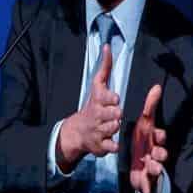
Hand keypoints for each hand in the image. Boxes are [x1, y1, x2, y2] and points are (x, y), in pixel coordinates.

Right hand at [55, 42, 123, 170]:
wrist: (77, 131)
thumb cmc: (93, 106)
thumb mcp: (97, 87)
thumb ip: (105, 68)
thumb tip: (107, 46)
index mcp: (98, 102)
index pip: (105, 98)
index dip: (111, 99)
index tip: (115, 99)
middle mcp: (97, 116)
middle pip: (111, 114)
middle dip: (114, 114)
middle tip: (115, 115)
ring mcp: (98, 131)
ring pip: (111, 128)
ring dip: (114, 128)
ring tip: (112, 126)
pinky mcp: (100, 145)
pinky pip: (109, 146)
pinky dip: (112, 146)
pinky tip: (112, 143)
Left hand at [127, 83, 168, 192]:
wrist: (137, 165)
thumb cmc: (142, 142)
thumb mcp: (144, 124)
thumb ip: (150, 107)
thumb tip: (157, 86)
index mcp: (154, 140)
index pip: (160, 136)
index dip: (160, 136)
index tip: (158, 135)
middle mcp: (155, 153)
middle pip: (162, 153)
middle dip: (160, 153)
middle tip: (156, 153)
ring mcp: (152, 167)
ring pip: (157, 168)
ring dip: (155, 168)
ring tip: (152, 168)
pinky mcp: (146, 179)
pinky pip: (148, 185)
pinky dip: (147, 188)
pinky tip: (144, 190)